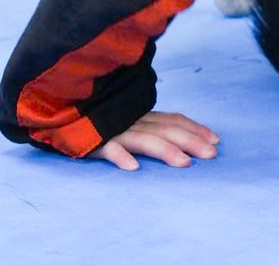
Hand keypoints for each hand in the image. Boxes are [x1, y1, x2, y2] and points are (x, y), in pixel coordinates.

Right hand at [92, 111, 219, 171]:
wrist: (62, 109)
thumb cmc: (98, 120)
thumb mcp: (127, 120)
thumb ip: (148, 126)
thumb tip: (178, 142)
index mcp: (141, 115)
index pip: (173, 120)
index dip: (195, 128)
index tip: (216, 140)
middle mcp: (132, 119)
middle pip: (166, 129)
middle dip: (191, 140)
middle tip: (211, 154)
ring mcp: (114, 129)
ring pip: (144, 138)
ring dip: (165, 150)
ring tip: (183, 163)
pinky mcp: (94, 139)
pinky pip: (108, 147)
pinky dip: (120, 156)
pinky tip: (132, 167)